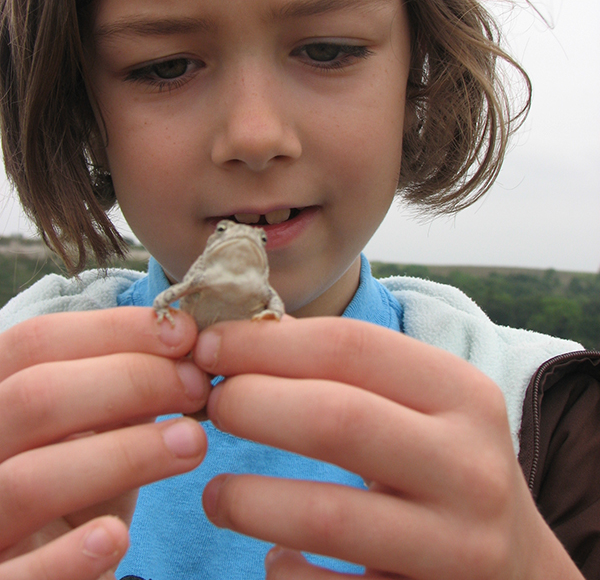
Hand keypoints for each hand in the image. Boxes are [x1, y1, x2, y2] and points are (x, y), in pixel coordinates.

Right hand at [0, 307, 208, 579]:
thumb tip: (182, 346)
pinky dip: (66, 557)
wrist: (49, 570)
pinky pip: (20, 577)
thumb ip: (121, 388)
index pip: (35, 342)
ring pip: (28, 480)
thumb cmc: (76, 486)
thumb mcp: (92, 428)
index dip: (112, 329)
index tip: (184, 332)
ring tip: (194, 443)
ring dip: (122, 455)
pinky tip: (116, 538)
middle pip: (33, 397)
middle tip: (198, 386)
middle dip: (128, 381)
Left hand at [194, 317, 583, 579]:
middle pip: (335, 419)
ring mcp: (455, 547)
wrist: (517, 571)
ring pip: (326, 516)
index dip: (266, 343)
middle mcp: (469, 467)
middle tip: (209, 406)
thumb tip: (242, 340)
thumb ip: (349, 372)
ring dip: (248, 501)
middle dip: (251, 404)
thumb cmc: (445, 466)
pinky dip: (285, 572)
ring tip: (216, 494)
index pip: (350, 347)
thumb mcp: (423, 407)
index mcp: (462, 394)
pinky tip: (275, 556)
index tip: (209, 345)